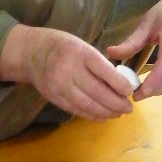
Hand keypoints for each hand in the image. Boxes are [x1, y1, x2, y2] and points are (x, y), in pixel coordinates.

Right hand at [0, 24, 134, 120]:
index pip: (105, 71)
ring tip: (118, 113)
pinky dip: (92, 115)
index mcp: (80, 53)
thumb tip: (121, 84)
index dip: (120, 84)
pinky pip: (76, 110)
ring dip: (106, 112)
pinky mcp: (54, 98)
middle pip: (98, 92)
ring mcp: (59, 86)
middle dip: (117, 103)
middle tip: (128, 108)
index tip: (130, 92)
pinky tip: (103, 116)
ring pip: (88, 105)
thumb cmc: (62, 46)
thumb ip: (99, 63)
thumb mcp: (82, 46)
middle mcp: (69, 70)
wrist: (30, 52)